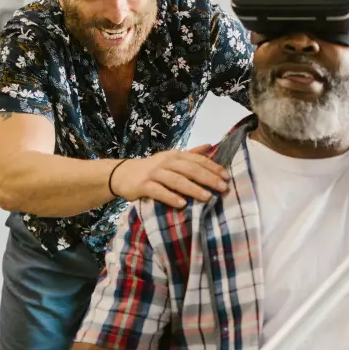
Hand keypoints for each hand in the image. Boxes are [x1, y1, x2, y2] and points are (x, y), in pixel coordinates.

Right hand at [111, 144, 229, 207]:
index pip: (197, 160)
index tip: (226, 177)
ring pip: (176, 180)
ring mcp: (154, 173)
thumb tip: (210, 146)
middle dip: (208, 178)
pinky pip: (158, 191)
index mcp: (175, 155)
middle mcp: (166, 162)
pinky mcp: (143, 185)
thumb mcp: (171, 158)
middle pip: (190, 169)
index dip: (212, 167)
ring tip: (207, 197)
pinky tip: (182, 204)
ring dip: (192, 188)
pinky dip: (170, 197)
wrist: (122, 173)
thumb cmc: (152, 168)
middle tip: (223, 188)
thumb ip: (191, 154)